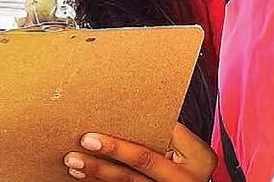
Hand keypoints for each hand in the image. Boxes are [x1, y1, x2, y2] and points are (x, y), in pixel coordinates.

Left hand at [63, 123, 215, 180]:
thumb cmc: (182, 162)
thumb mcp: (186, 147)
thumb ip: (167, 131)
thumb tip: (123, 100)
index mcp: (200, 157)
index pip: (168, 132)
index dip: (141, 122)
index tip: (112, 111)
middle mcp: (188, 179)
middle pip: (145, 159)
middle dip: (114, 149)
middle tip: (87, 139)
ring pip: (128, 180)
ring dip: (97, 170)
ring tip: (74, 159)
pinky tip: (80, 175)